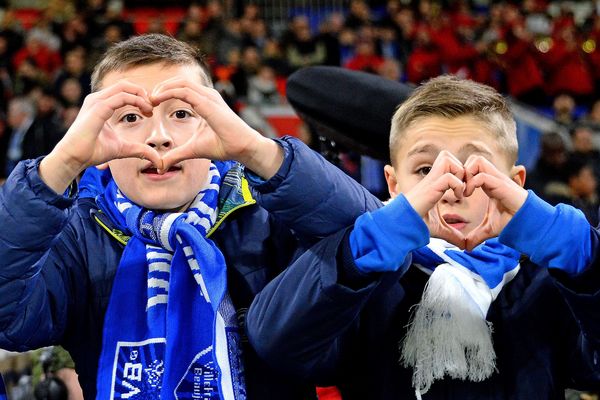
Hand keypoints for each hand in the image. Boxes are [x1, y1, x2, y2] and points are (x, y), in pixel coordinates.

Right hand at [40, 81, 162, 192]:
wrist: (74, 158)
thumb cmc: (92, 152)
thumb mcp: (122, 149)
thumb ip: (139, 150)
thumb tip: (157, 159)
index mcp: (101, 104)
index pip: (124, 90)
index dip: (140, 97)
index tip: (151, 111)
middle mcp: (98, 99)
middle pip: (125, 84)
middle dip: (143, 93)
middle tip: (153, 107)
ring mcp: (96, 101)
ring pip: (124, 87)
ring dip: (141, 96)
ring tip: (150, 110)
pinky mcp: (98, 108)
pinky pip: (122, 97)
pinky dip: (136, 101)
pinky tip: (145, 111)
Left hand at [150, 77, 282, 178]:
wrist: (243, 148)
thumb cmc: (224, 146)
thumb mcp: (193, 149)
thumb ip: (176, 154)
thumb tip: (161, 164)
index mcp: (205, 101)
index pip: (180, 89)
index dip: (163, 94)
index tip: (150, 106)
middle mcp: (207, 95)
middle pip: (178, 82)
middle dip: (160, 89)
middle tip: (145, 101)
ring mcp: (209, 96)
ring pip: (179, 83)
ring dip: (161, 89)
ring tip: (149, 100)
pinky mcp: (208, 102)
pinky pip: (183, 91)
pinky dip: (167, 93)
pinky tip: (156, 101)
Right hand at [404, 150, 466, 247]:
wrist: (402, 225)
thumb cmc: (416, 224)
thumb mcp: (439, 229)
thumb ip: (452, 234)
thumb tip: (464, 245)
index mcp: (434, 184)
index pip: (447, 164)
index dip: (459, 173)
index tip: (464, 192)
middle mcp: (432, 179)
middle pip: (446, 156)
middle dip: (460, 168)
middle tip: (465, 187)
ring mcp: (430, 182)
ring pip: (447, 159)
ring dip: (459, 173)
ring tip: (462, 191)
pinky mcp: (430, 188)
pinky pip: (449, 177)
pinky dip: (457, 185)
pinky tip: (458, 197)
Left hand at [463, 155, 527, 249]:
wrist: (529, 222)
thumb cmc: (511, 222)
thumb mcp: (488, 230)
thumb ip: (476, 236)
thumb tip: (466, 248)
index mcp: (488, 184)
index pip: (472, 168)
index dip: (462, 177)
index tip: (457, 193)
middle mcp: (492, 178)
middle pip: (474, 159)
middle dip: (462, 170)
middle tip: (458, 188)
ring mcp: (497, 179)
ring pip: (477, 160)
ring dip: (467, 173)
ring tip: (463, 191)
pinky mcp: (501, 184)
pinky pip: (481, 175)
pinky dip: (472, 183)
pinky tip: (468, 195)